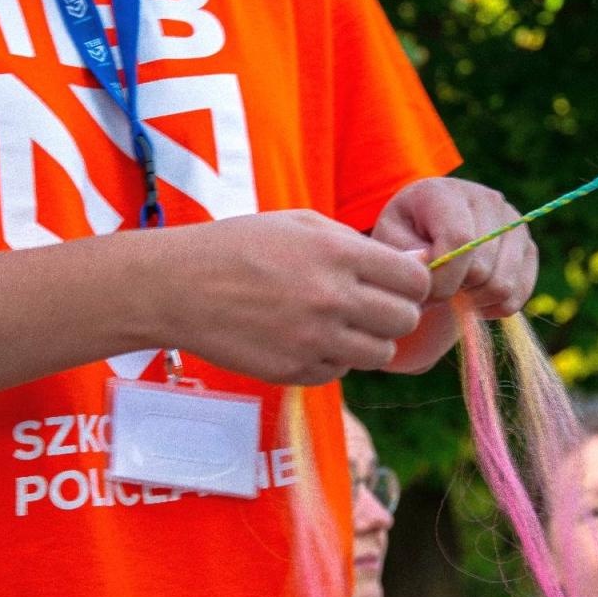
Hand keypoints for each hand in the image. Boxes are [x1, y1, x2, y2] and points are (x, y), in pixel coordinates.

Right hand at [149, 210, 430, 385]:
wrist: (178, 287)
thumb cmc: (242, 247)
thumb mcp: (303, 225)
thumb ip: (364, 246)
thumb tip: (419, 262)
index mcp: (338, 254)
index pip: (415, 279)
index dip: (412, 283)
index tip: (397, 284)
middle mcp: (332, 298)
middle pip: (405, 320)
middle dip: (396, 314)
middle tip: (371, 306)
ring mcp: (313, 340)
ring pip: (380, 354)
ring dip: (368, 341)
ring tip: (339, 324)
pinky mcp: (294, 371)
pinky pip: (340, 372)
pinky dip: (332, 359)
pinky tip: (306, 338)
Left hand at [369, 177, 537, 317]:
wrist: (428, 231)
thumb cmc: (404, 237)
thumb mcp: (391, 241)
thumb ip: (407, 255)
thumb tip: (434, 267)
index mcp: (446, 192)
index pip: (460, 240)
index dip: (442, 277)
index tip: (423, 292)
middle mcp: (487, 200)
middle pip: (482, 268)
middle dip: (454, 291)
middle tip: (435, 289)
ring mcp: (514, 223)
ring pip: (503, 286)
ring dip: (473, 301)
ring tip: (454, 290)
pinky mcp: (528, 249)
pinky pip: (517, 296)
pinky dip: (493, 307)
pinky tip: (473, 297)